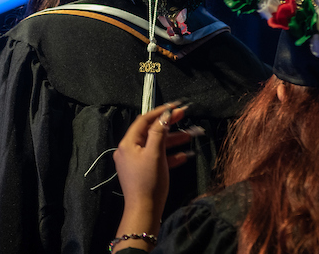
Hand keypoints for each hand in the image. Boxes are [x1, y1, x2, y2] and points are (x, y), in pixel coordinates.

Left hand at [113, 102, 194, 247]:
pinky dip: (169, 156)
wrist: (145, 211)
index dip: (160, 112)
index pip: (144, 120)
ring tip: (190, 136)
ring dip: (172, 141)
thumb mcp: (155, 154)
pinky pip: (157, 158)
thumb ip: (159, 132)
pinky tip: (184, 156)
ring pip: (156, 145)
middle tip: (185, 116)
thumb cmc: (149, 181)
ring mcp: (136, 162)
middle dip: (169, 126)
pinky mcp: (143, 172)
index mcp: (128, 143)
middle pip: (151, 132)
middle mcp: (129, 150)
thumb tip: (165, 115)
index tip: (175, 107)